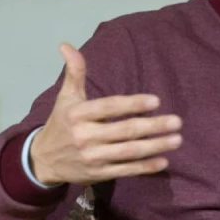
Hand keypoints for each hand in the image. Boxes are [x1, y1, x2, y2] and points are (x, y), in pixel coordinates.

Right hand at [30, 43, 181, 184]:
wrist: (42, 160)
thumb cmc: (61, 123)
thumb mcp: (66, 97)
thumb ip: (74, 72)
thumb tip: (66, 45)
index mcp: (78, 114)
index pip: (109, 107)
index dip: (132, 104)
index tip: (156, 101)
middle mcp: (85, 136)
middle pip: (124, 131)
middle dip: (153, 126)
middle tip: (177, 121)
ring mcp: (93, 157)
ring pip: (129, 152)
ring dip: (155, 146)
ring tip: (177, 139)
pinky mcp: (99, 174)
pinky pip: (125, 170)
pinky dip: (145, 167)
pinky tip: (164, 161)